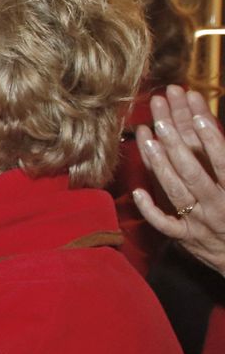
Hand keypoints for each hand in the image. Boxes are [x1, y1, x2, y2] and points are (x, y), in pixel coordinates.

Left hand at [134, 87, 224, 276]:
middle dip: (177, 146)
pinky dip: (149, 209)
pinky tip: (137, 191)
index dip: (212, 140)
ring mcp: (198, 222)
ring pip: (176, 192)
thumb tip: (208, 126)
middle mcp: (217, 206)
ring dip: (160, 166)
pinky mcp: (184, 236)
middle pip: (193, 173)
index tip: (199, 117)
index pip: (224, 163)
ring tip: (147, 139)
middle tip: (162, 121)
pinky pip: (163, 224)